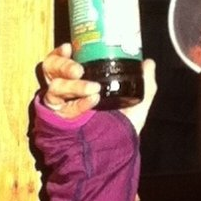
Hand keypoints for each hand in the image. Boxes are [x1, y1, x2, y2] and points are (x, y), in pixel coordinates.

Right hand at [37, 46, 156, 133]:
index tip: (69, 46)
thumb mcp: (136, 104)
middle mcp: (66, 90)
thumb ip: (145, 83)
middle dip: (62, 64)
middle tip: (80, 69)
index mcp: (79, 80)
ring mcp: (60, 105)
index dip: (61, 52)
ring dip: (72, 84)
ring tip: (92, 88)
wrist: (111, 154)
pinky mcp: (57, 119)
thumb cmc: (118, 127)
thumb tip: (148, 62)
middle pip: (51, 68)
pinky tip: (92, 100)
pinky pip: (60, 107)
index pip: (63, 60)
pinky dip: (78, 103)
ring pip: (54, 85)